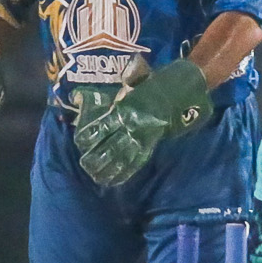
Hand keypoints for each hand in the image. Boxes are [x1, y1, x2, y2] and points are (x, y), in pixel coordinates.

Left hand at [75, 59, 212, 186]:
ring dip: (110, 168)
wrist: (181, 91)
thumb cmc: (154, 85)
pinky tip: (117, 179)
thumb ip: (115, 94)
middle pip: (111, 145)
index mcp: (125, 109)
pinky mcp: (151, 144)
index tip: (80, 142)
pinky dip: (127, 170)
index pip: (103, 125)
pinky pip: (137, 160)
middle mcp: (132, 126)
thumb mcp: (133, 83)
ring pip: (123, 156)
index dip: (91, 135)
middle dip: (98, 157)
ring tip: (97, 177)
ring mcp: (142, 137)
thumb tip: (85, 94)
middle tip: (86, 165)